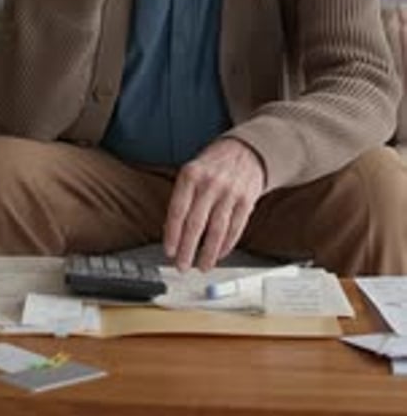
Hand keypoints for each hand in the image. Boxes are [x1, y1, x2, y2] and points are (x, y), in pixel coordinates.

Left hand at [164, 138, 264, 270]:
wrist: (246, 149)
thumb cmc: (213, 164)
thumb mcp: (192, 171)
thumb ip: (183, 197)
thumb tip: (171, 231)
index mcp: (191, 175)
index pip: (178, 210)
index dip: (172, 234)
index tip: (169, 252)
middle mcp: (210, 183)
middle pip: (196, 223)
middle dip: (187, 249)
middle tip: (182, 266)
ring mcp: (230, 192)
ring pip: (217, 230)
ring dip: (208, 253)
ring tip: (202, 266)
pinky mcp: (246, 200)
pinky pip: (235, 228)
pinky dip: (226, 244)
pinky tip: (219, 254)